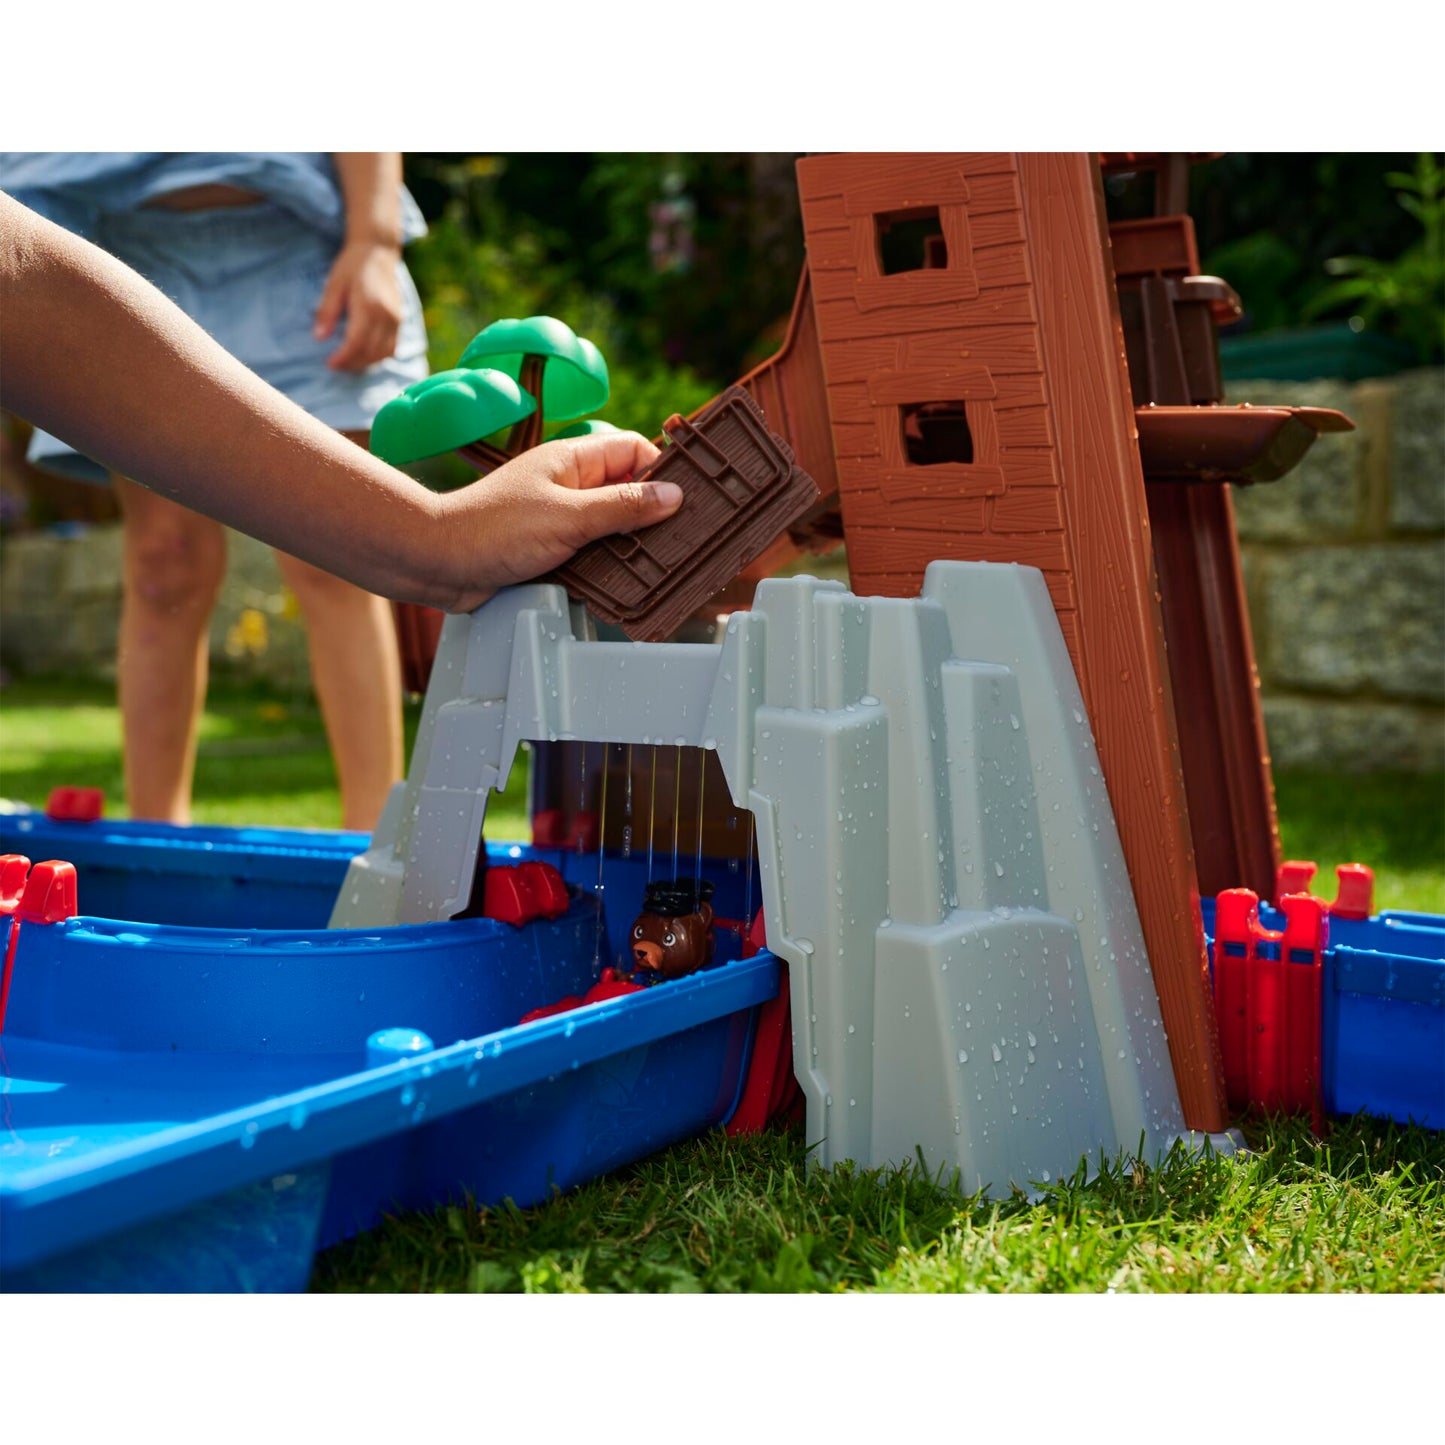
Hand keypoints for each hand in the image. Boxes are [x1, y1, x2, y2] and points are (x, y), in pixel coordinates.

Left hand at [313, 241, 403, 371]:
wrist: (378, 251)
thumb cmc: (352, 265)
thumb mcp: (334, 284)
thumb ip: (327, 311)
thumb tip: (318, 337)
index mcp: (368, 306)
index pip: (356, 343)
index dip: (343, 358)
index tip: (329, 364)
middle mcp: (386, 316)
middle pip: (370, 352)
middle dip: (352, 364)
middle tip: (336, 366)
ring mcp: (396, 320)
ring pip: (383, 354)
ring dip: (365, 363)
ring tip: (348, 363)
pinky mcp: (400, 321)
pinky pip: (391, 348)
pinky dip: (378, 357)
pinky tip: (363, 356)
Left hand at [433, 432, 682, 611]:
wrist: (438, 564)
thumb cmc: (491, 530)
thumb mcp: (568, 517)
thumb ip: (622, 507)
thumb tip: (672, 495)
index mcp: (572, 460)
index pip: (633, 451)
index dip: (661, 471)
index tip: (686, 499)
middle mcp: (568, 485)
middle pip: (627, 490)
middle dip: (653, 514)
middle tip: (683, 539)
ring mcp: (559, 517)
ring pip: (612, 526)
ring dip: (632, 545)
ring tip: (659, 566)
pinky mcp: (551, 549)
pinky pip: (593, 553)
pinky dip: (609, 567)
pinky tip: (624, 584)